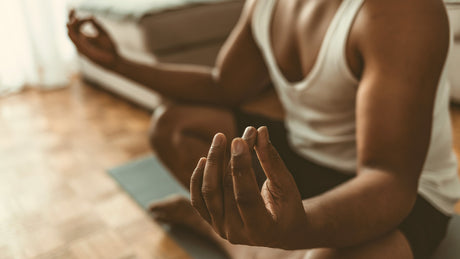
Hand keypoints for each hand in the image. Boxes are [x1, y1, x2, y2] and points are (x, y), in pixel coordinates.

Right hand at [67, 10, 118, 67]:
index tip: (78, 10)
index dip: (74, 17)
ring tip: (75, 18)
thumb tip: (90, 15)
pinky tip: (74, 26)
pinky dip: (74, 33)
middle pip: (70, 28)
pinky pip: (75, 42)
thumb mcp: (103, 32)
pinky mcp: (83, 51)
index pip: (75, 25)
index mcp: (83, 36)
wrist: (114, 59)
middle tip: (73, 10)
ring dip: (71, 26)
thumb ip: (96, 24)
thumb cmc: (109, 47)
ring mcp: (80, 46)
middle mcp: (80, 41)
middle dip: (70, 18)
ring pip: (70, 34)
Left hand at [190, 126, 308, 249]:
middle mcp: (237, 233)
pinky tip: (204, 159)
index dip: (241, 167)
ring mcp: (221, 229)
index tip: (239, 140)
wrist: (279, 230)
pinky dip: (198, 178)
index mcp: (261, 229)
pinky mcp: (211, 222)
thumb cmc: (287, 206)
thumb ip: (271, 160)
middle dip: (231, 158)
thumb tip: (261, 131)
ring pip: (209, 192)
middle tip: (238, 135)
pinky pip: (198, 199)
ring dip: (213, 162)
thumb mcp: (285, 185)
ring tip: (220, 139)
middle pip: (226, 190)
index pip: (245, 196)